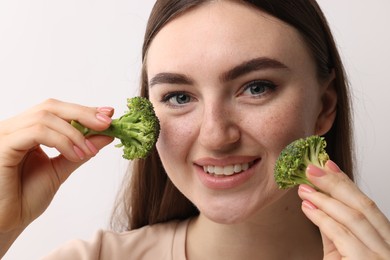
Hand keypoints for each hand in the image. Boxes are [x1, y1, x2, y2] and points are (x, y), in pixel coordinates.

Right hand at [0, 99, 113, 232]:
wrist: (7, 222)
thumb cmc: (26, 197)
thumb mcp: (61, 168)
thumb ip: (81, 150)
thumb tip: (107, 135)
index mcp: (26, 130)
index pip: (57, 110)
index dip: (83, 110)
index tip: (108, 114)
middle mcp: (14, 127)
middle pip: (51, 107)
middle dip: (83, 113)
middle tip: (107, 123)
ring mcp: (6, 134)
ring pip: (45, 116)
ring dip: (74, 133)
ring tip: (89, 151)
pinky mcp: (2, 145)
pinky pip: (36, 132)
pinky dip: (61, 141)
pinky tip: (75, 155)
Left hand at [298, 161, 389, 258]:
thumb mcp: (341, 252)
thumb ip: (335, 231)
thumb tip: (320, 204)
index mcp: (386, 243)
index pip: (368, 207)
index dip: (347, 183)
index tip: (328, 166)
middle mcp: (389, 249)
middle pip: (363, 207)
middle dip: (335, 184)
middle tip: (312, 170)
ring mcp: (380, 257)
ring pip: (353, 217)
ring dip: (324, 199)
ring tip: (304, 189)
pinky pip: (340, 233)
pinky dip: (321, 217)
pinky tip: (307, 207)